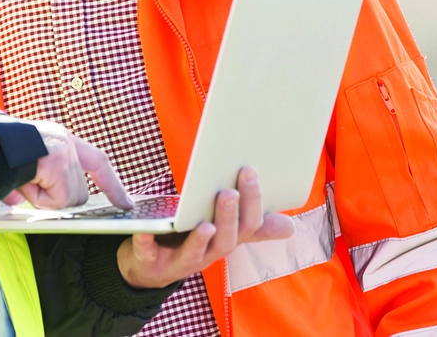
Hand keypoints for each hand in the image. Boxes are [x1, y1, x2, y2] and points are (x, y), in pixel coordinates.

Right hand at [3, 121, 132, 210]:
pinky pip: (56, 200)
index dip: (111, 183)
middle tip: (30, 186)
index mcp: (60, 138)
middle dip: (57, 199)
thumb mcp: (19, 167)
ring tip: (22, 181)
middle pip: (79, 191)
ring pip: (67, 199)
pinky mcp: (58, 166)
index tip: (125, 202)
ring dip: (43, 199)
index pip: (97, 161)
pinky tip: (24, 183)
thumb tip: (15, 199)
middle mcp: (67, 142)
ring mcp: (65, 154)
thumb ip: (27, 183)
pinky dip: (38, 199)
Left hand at [116, 167, 295, 288]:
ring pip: (195, 254)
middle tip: (228, 192)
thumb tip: (290, 227)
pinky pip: (149, 254)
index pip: (248, 226)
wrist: (151, 266)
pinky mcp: (151, 262)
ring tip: (204, 224)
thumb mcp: (223, 231)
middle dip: (228, 216)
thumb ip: (253, 226)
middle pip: (226, 241)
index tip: (249, 170)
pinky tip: (145, 231)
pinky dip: (147, 242)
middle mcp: (208, 255)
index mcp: (227, 241)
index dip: (252, 201)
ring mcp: (180, 261)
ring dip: (201, 239)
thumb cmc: (192, 239)